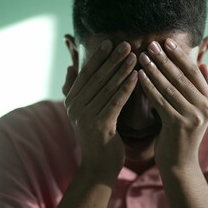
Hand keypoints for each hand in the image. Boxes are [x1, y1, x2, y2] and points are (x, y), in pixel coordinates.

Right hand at [62, 40, 137, 177]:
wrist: (98, 165)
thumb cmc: (97, 135)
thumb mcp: (83, 111)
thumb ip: (76, 89)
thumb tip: (70, 68)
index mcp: (71, 100)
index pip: (86, 73)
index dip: (98, 57)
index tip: (110, 41)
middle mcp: (75, 107)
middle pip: (97, 78)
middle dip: (113, 59)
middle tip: (126, 43)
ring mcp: (85, 116)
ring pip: (107, 88)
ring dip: (122, 70)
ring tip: (135, 55)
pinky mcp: (99, 126)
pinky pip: (116, 102)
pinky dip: (126, 88)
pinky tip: (137, 76)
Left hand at [138, 38, 207, 169]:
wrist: (179, 162)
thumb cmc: (182, 132)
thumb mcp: (195, 110)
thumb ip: (200, 88)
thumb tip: (204, 65)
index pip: (194, 71)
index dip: (179, 55)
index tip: (166, 41)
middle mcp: (206, 107)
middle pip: (181, 76)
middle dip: (165, 59)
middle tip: (150, 44)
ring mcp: (194, 116)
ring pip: (170, 86)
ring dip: (154, 69)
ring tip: (141, 56)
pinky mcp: (179, 125)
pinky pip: (160, 100)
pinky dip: (149, 86)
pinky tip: (138, 76)